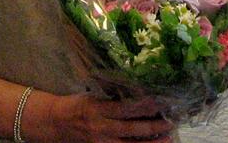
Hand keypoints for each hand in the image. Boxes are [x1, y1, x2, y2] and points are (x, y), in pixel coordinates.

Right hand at [32, 93, 172, 142]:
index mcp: (97, 108)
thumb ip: (111, 96)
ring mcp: (101, 142)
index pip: (125, 108)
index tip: (160, 101)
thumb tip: (137, 88)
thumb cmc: (76, 104)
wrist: (56, 123)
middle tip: (171, 122)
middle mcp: (101, 127)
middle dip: (153, 127)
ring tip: (168, 138)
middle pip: (132, 129)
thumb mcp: (92, 95)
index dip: (144, 106)